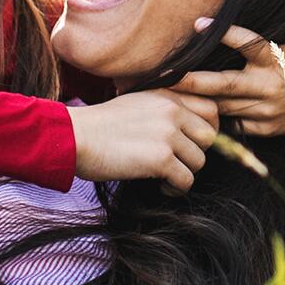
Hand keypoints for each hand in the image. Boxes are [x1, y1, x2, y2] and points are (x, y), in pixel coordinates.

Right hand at [70, 90, 218, 191]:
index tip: (191, 144)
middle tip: (178, 163)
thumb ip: (163, 109)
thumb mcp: (136, 102)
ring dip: (184, 173)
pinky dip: (175, 189)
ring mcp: (168, 134)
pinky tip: (159, 186)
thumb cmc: (99, 125)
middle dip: (196, 153)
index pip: (211, 110)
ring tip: (164, 177)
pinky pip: (186, 180)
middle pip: (209, 137)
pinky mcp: (161, 159)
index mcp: (167, 95)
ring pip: (199, 161)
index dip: (207, 130)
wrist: (74, 137)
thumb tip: (188, 129)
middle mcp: (172, 111)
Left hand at [172, 23, 284, 137]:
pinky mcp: (262, 129)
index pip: (248, 43)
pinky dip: (211, 118)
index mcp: (276, 59)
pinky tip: (187, 113)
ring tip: (163, 93)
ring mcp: (264, 111)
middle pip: (224, 85)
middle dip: (192, 81)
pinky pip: (231, 124)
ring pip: (221, 107)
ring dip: (193, 101)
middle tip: (163, 75)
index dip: (225, 32)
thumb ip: (282, 17)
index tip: (198, 22)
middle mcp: (268, 86)